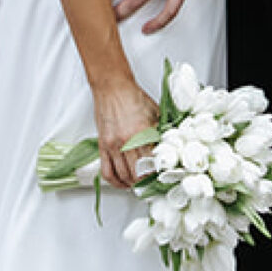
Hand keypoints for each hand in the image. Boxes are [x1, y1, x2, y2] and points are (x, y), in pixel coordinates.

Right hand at [90, 69, 160, 191]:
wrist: (112, 86)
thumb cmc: (132, 96)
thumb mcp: (155, 113)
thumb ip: (160, 132)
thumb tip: (168, 146)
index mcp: (143, 132)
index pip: (152, 163)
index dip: (157, 174)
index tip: (161, 177)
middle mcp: (127, 141)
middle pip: (137, 174)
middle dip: (145, 182)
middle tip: (151, 183)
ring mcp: (113, 145)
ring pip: (123, 175)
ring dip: (131, 184)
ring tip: (138, 184)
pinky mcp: (102, 146)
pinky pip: (107, 171)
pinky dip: (114, 182)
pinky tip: (122, 183)